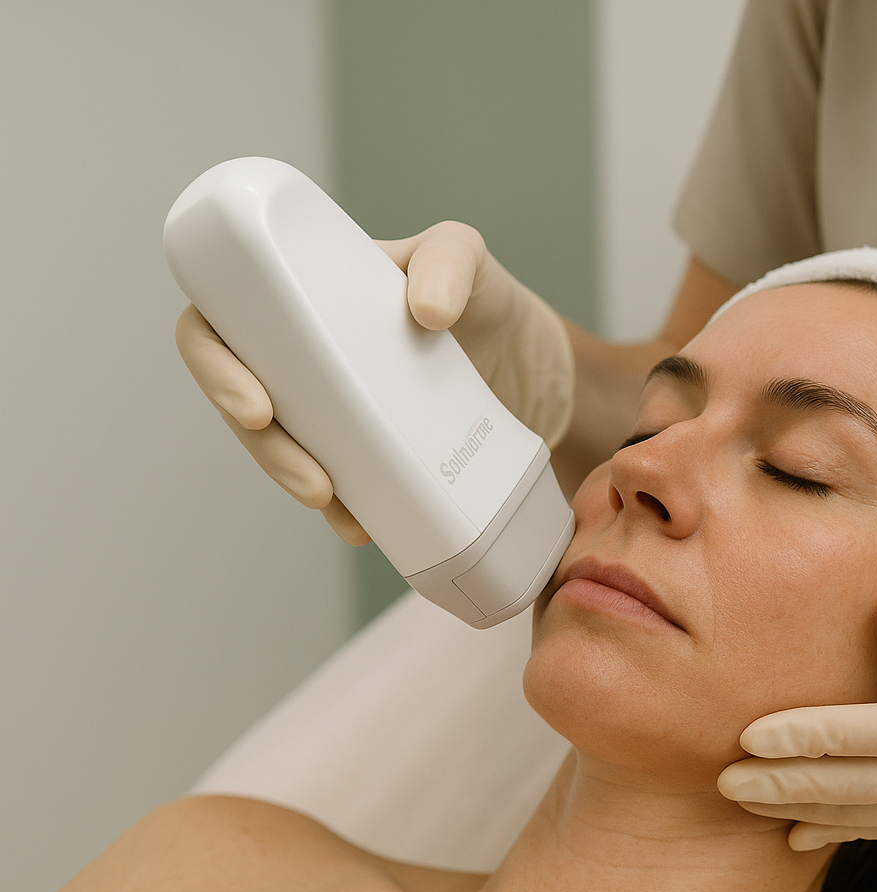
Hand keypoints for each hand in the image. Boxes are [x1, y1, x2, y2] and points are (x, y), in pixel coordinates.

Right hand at [174, 221, 573, 543]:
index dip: (213, 364)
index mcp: (299, 296)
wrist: (537, 368)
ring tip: (332, 503)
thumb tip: (426, 311)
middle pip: (243, 401)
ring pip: (282, 449)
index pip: (222, 322)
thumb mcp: (466, 255)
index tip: (256, 405)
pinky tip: (361, 525)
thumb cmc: (485, 297)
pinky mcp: (367, 455)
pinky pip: (334, 487)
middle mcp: (304, 356)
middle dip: (261, 447)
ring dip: (292, 481)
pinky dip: (342, 509)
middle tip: (308, 475)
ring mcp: (333, 410)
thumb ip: (449, 259)